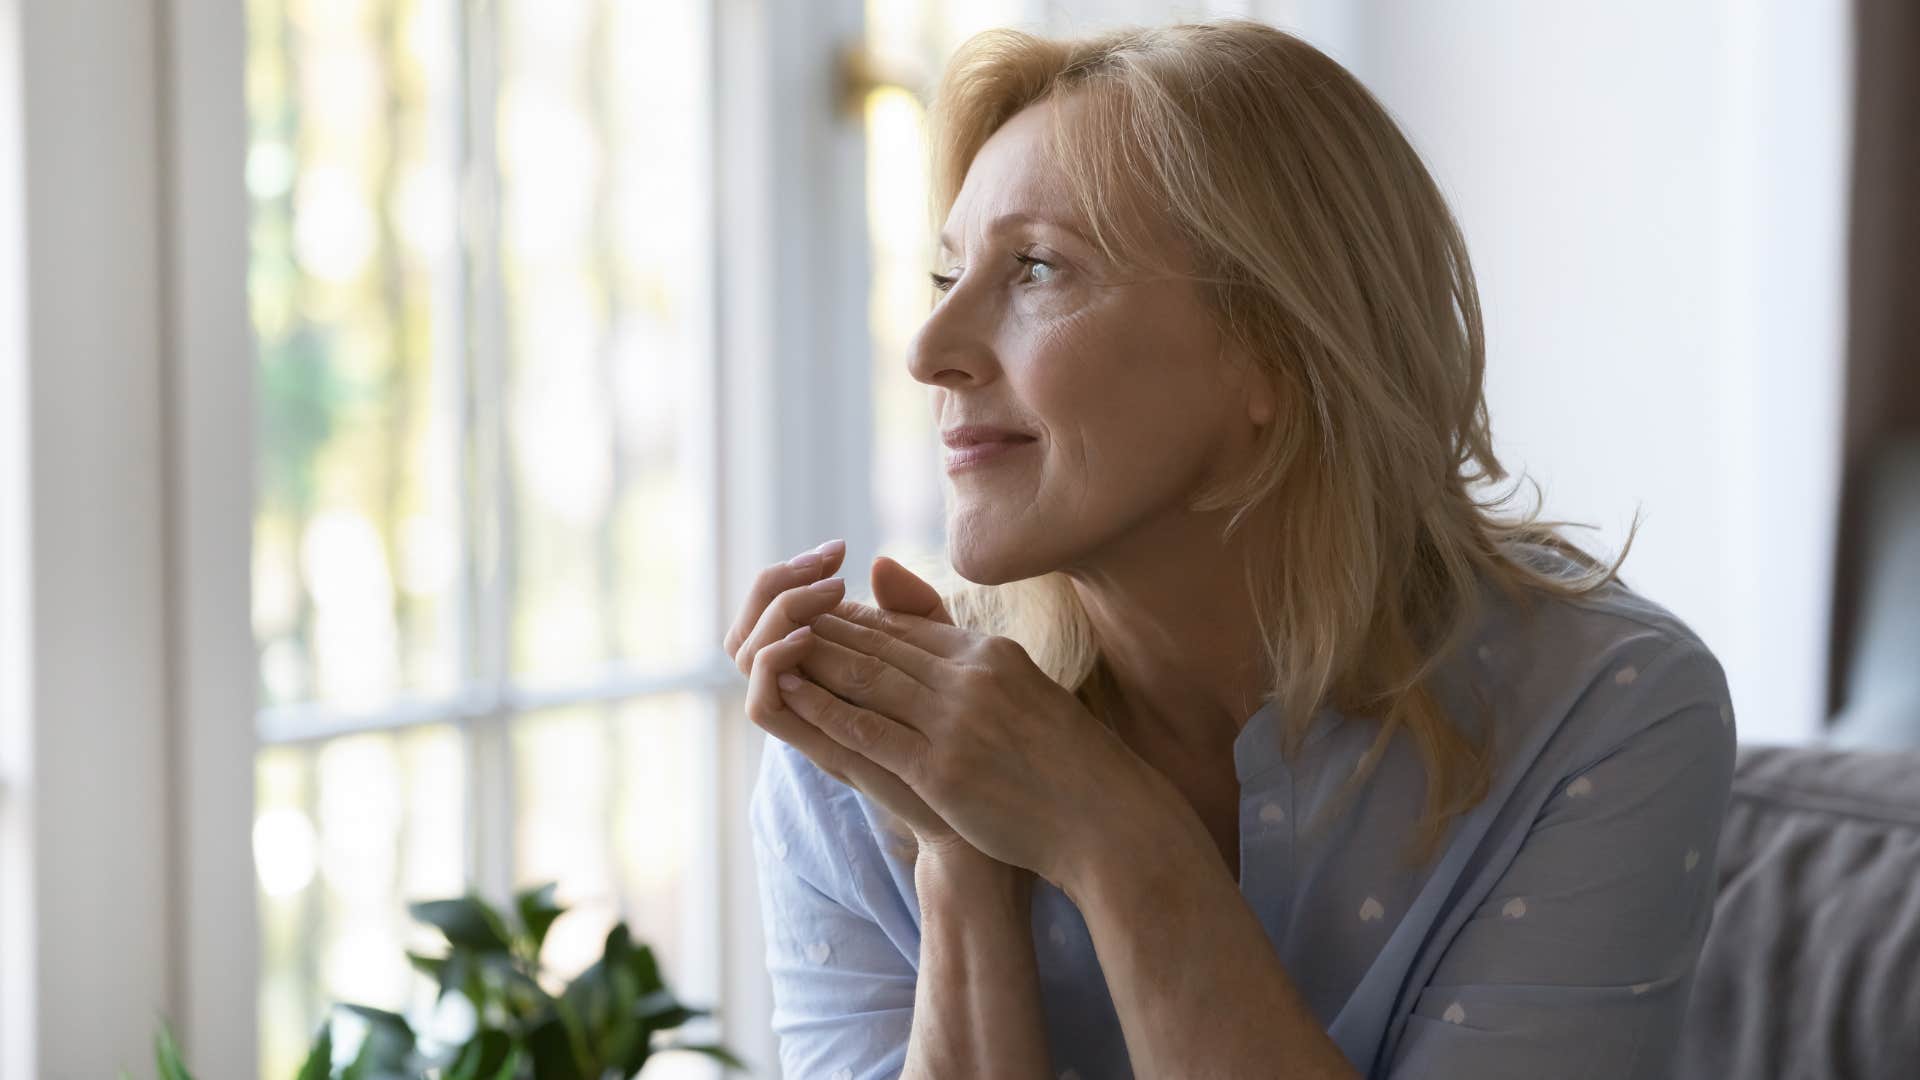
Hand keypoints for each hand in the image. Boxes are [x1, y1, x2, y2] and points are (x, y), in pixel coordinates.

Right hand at [727, 542, 978, 863]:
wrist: (981, 815)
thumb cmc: (968, 740)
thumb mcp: (944, 661)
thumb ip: (915, 615)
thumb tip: (880, 562)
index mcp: (830, 669)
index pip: (776, 613)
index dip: (793, 574)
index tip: (835, 548)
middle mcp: (809, 692)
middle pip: (748, 628)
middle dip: (777, 585)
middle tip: (824, 560)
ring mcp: (810, 720)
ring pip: (744, 657)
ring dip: (774, 615)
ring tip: (823, 592)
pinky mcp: (819, 749)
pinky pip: (762, 706)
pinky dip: (770, 666)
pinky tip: (804, 638)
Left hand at [773, 557, 1148, 887]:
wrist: (1104, 819)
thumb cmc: (1064, 760)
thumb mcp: (1022, 689)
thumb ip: (971, 657)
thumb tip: (944, 626)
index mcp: (991, 653)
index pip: (906, 626)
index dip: (855, 619)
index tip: (817, 617)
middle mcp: (971, 676)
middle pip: (879, 643)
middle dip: (822, 629)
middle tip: (778, 622)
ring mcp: (957, 721)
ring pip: (867, 677)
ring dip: (813, 659)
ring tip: (772, 650)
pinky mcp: (943, 768)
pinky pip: (870, 731)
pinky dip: (825, 709)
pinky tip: (793, 696)